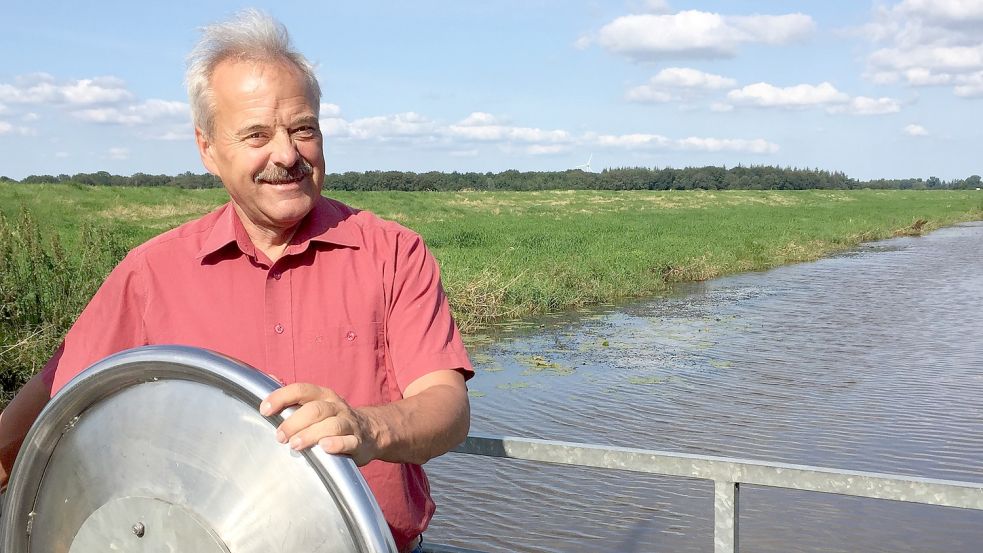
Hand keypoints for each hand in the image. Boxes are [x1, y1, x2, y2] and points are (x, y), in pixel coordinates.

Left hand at [260, 383, 379, 465]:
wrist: (369, 432)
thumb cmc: (332, 418)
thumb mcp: (314, 403)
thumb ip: (292, 395)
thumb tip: (268, 377)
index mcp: (322, 395)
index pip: (301, 390)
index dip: (281, 397)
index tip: (265, 410)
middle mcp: (336, 406)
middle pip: (315, 409)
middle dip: (294, 423)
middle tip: (280, 437)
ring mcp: (348, 423)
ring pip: (331, 425)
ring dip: (311, 434)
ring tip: (295, 445)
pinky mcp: (358, 442)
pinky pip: (349, 441)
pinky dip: (337, 444)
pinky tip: (325, 447)